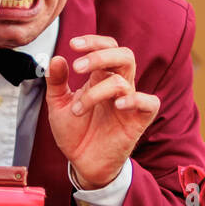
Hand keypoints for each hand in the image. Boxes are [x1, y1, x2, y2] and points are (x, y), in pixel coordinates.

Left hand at [46, 35, 160, 188]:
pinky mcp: (138, 121)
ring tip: (77, 110)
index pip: (107, 47)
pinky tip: (116, 106)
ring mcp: (129, 103)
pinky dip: (134, 100)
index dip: (93, 42)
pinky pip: (148, 103)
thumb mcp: (58, 106)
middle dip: (100, 56)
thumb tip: (56, 59)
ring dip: (96, 92)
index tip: (73, 45)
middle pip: (123, 55)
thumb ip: (56, 82)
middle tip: (78, 67)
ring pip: (123, 81)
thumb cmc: (75, 133)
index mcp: (101, 78)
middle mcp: (118, 86)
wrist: (82, 163)